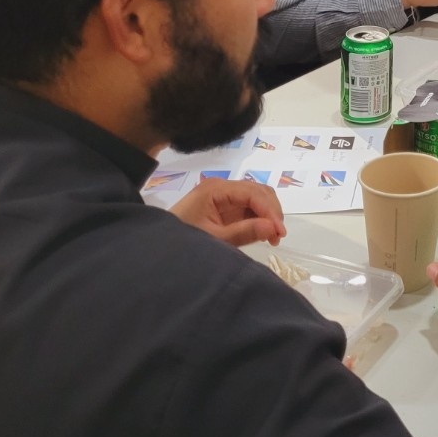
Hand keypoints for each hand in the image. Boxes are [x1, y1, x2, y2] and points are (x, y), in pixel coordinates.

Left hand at [170, 178, 285, 246]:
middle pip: (258, 191)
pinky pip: (249, 207)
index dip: (270, 211)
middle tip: (277, 237)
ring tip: (272, 237)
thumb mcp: (214, 239)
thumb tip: (274, 228)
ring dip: (268, 215)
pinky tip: (263, 233)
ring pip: (257, 198)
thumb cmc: (183, 242)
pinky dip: (260, 218)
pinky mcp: (224, 206)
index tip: (280, 232)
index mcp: (216, 189)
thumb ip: (244, 232)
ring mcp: (223, 195)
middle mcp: (221, 186)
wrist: (157, 249)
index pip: (253, 193)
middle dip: (271, 212)